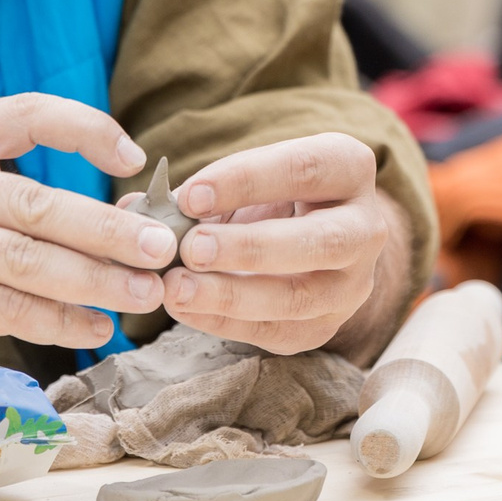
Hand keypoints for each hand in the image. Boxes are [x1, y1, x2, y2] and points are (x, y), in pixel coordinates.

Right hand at [0, 95, 178, 401]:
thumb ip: (24, 210)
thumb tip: (130, 217)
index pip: (24, 112)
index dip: (84, 127)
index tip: (133, 155)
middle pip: (37, 201)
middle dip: (110, 228)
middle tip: (164, 248)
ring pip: (27, 258)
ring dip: (96, 280)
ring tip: (144, 295)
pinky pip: (5, 307)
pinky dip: (58, 320)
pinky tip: (94, 329)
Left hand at [151, 134, 390, 354]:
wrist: (309, 238)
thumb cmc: (269, 197)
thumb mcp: (245, 180)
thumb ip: (197, 192)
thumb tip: (135, 209)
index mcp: (349, 168)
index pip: (303, 169)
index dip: (246, 181)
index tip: (190, 195)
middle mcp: (366, 228)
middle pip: (317, 242)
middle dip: (249, 247)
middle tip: (190, 248)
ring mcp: (352, 284)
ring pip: (298, 297)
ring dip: (231, 294)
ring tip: (176, 288)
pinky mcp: (326, 326)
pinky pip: (277, 331)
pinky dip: (225, 322)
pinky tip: (186, 309)